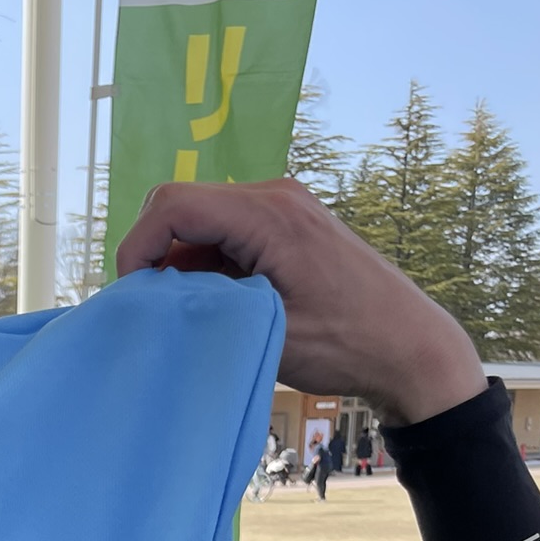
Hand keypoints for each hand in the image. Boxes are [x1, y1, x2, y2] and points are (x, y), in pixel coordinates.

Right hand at [115, 179, 487, 425]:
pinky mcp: (287, 225)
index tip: (131, 296)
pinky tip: (212, 304)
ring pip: (200, 219)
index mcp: (270, 213)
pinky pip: (225, 232)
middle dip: (151, 251)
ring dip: (177, 261)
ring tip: (182, 311)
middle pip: (181, 203)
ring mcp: (283, 206)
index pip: (173, 204)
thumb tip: (155, 300)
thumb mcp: (266, 330)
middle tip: (150, 306)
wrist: (408, 345)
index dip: (136, 245)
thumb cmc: (347, 343)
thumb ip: (206, 305)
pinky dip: (204, 264)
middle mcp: (275, 195)